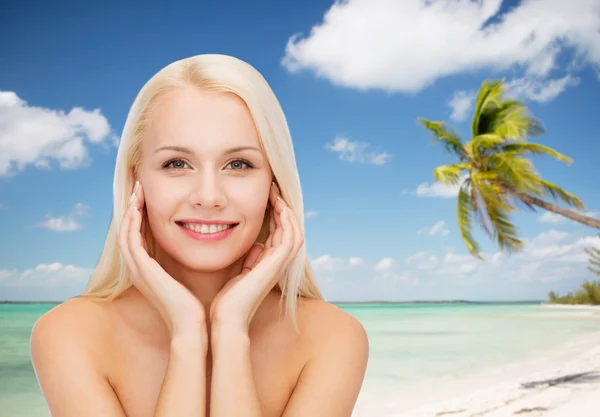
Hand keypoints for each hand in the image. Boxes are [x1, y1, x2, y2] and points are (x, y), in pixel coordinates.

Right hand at [118, 179, 206, 339]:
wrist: (193, 328)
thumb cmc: (197, 307)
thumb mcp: (194, 277)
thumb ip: (198, 258)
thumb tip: (218, 238)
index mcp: (150, 272)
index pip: (139, 237)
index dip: (141, 216)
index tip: (149, 197)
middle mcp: (140, 270)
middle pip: (127, 232)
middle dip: (132, 208)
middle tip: (138, 187)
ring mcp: (138, 271)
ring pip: (125, 233)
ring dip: (130, 210)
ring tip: (137, 190)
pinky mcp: (143, 271)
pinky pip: (130, 242)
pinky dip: (132, 223)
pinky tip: (139, 207)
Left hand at [209, 182, 303, 332]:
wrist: (225, 320)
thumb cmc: (227, 301)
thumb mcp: (238, 273)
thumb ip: (249, 259)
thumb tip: (255, 245)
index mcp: (268, 265)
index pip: (278, 234)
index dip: (275, 215)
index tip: (266, 196)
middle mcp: (276, 264)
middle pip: (289, 230)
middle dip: (282, 208)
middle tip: (273, 189)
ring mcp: (279, 265)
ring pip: (294, 231)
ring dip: (287, 211)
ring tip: (276, 193)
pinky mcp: (276, 266)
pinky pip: (290, 238)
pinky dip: (287, 221)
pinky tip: (279, 207)